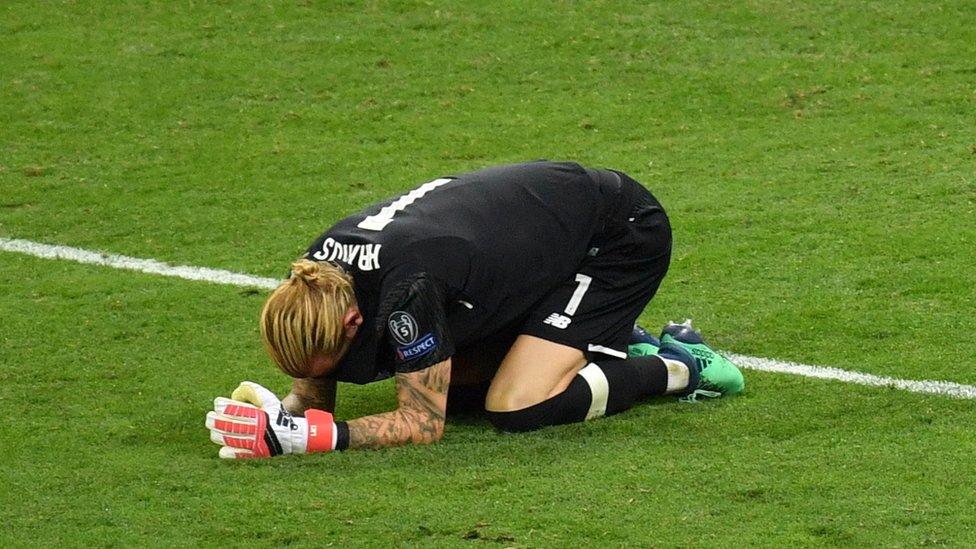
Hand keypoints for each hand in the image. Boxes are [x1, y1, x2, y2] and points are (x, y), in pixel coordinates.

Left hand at [205, 381, 336, 458]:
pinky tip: (221, 450)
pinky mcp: (256, 453)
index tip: (217, 403)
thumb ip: (256, 391)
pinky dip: (230, 453)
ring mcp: (256, 442)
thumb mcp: (270, 400)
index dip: (225, 406)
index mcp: (260, 415)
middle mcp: (257, 429)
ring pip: (232, 440)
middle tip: (209, 417)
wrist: (293, 435)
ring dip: (219, 435)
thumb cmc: (278, 415)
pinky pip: (240, 454)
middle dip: (216, 421)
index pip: (238, 411)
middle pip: (231, 426)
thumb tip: (241, 385)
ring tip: (212, 430)